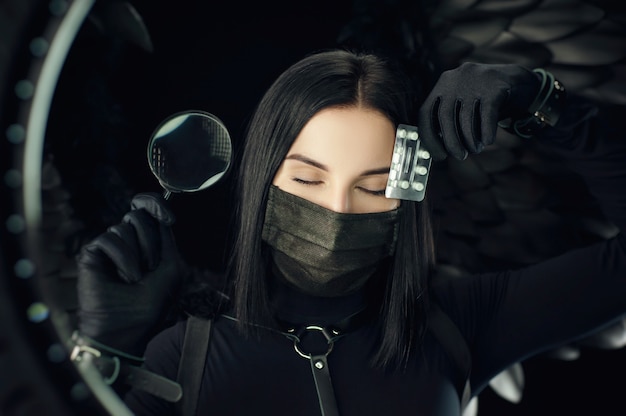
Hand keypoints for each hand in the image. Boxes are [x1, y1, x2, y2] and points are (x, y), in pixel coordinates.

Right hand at [76, 192, 184, 356]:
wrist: (125, 329)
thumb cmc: (150, 305)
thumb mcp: (171, 268)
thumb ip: (166, 238)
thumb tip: (159, 212)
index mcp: (148, 243)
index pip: (150, 211)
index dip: (155, 204)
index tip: (167, 217)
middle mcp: (128, 242)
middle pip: (139, 216)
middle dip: (151, 242)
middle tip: (150, 269)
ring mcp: (109, 247)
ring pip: (125, 226)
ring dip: (137, 256)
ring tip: (134, 279)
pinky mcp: (92, 253)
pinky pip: (109, 238)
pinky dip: (122, 258)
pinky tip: (122, 278)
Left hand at [418, 62, 539, 160]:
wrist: (520, 82)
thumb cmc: (484, 102)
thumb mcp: (462, 106)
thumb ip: (449, 121)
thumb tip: (440, 149)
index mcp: (442, 84)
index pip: (426, 113)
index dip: (429, 138)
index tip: (439, 156)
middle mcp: (455, 79)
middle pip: (445, 116)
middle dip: (451, 142)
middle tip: (460, 156)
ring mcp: (476, 79)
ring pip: (466, 117)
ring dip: (470, 139)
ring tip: (476, 149)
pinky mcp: (495, 86)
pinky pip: (487, 115)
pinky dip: (486, 132)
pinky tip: (488, 141)